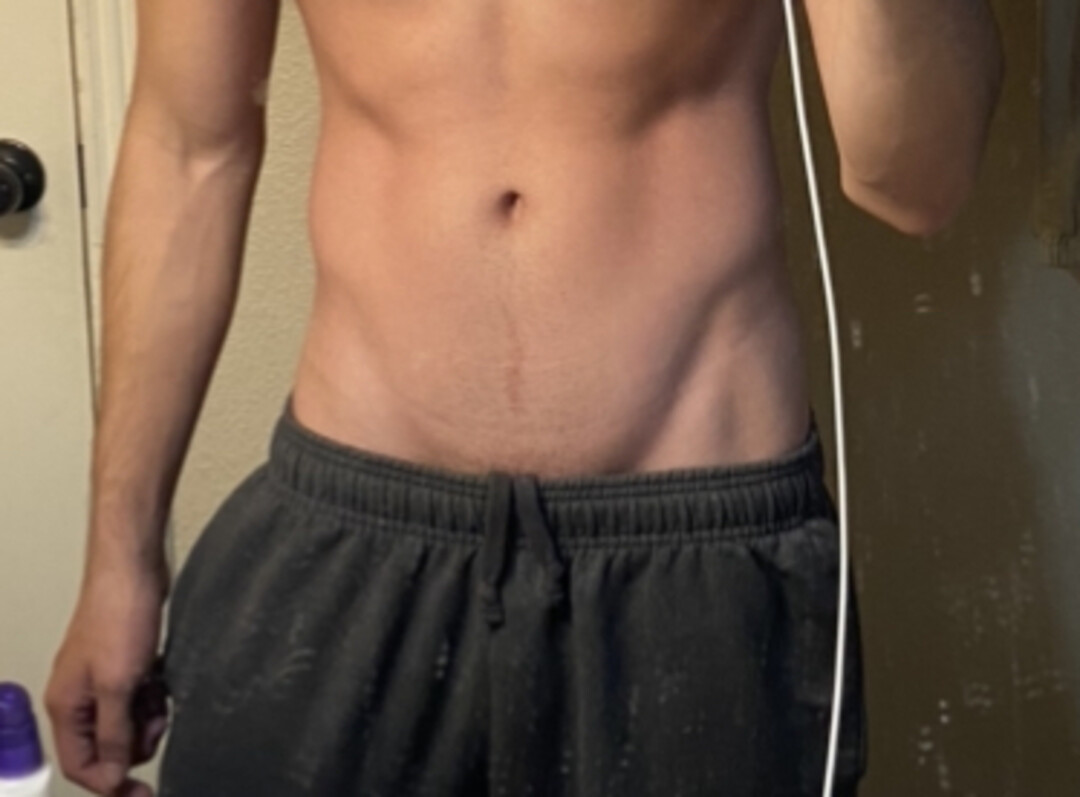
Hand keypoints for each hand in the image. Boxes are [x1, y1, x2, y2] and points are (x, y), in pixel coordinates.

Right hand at [45, 554, 170, 796]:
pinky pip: (141, 699)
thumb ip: (113, 734)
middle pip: (107, 747)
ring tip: (158, 696)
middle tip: (156, 723)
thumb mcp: (118, 685)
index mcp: (66, 706)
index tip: (142, 790)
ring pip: (127, 723)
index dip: (111, 781)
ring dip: (148, 718)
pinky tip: (161, 680)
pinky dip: (154, 697)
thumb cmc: (118, 616)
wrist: (134, 571)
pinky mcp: (126, 665)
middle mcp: (79, 696)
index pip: (81, 765)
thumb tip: (113, 773)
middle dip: (135, 743)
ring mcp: (103, 680)